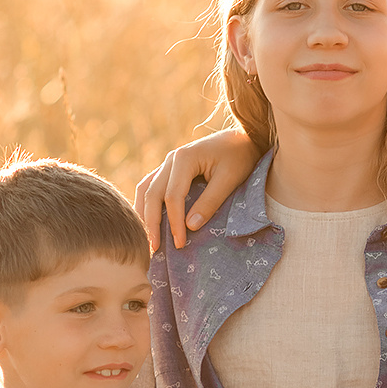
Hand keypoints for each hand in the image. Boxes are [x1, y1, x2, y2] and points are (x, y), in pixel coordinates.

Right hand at [134, 127, 256, 251]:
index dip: (174, 222)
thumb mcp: (229, 179)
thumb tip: (191, 227)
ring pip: (146, 189)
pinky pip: (151, 187)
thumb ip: (210, 201)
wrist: (242, 138)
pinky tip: (148, 222)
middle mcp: (170, 159)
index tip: (179, 244)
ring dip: (144, 214)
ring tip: (147, 239)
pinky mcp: (170, 169)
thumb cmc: (240, 157)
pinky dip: (147, 205)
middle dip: (152, 223)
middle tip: (154, 249)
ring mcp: (167, 163)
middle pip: (152, 194)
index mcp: (184, 159)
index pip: (172, 196)